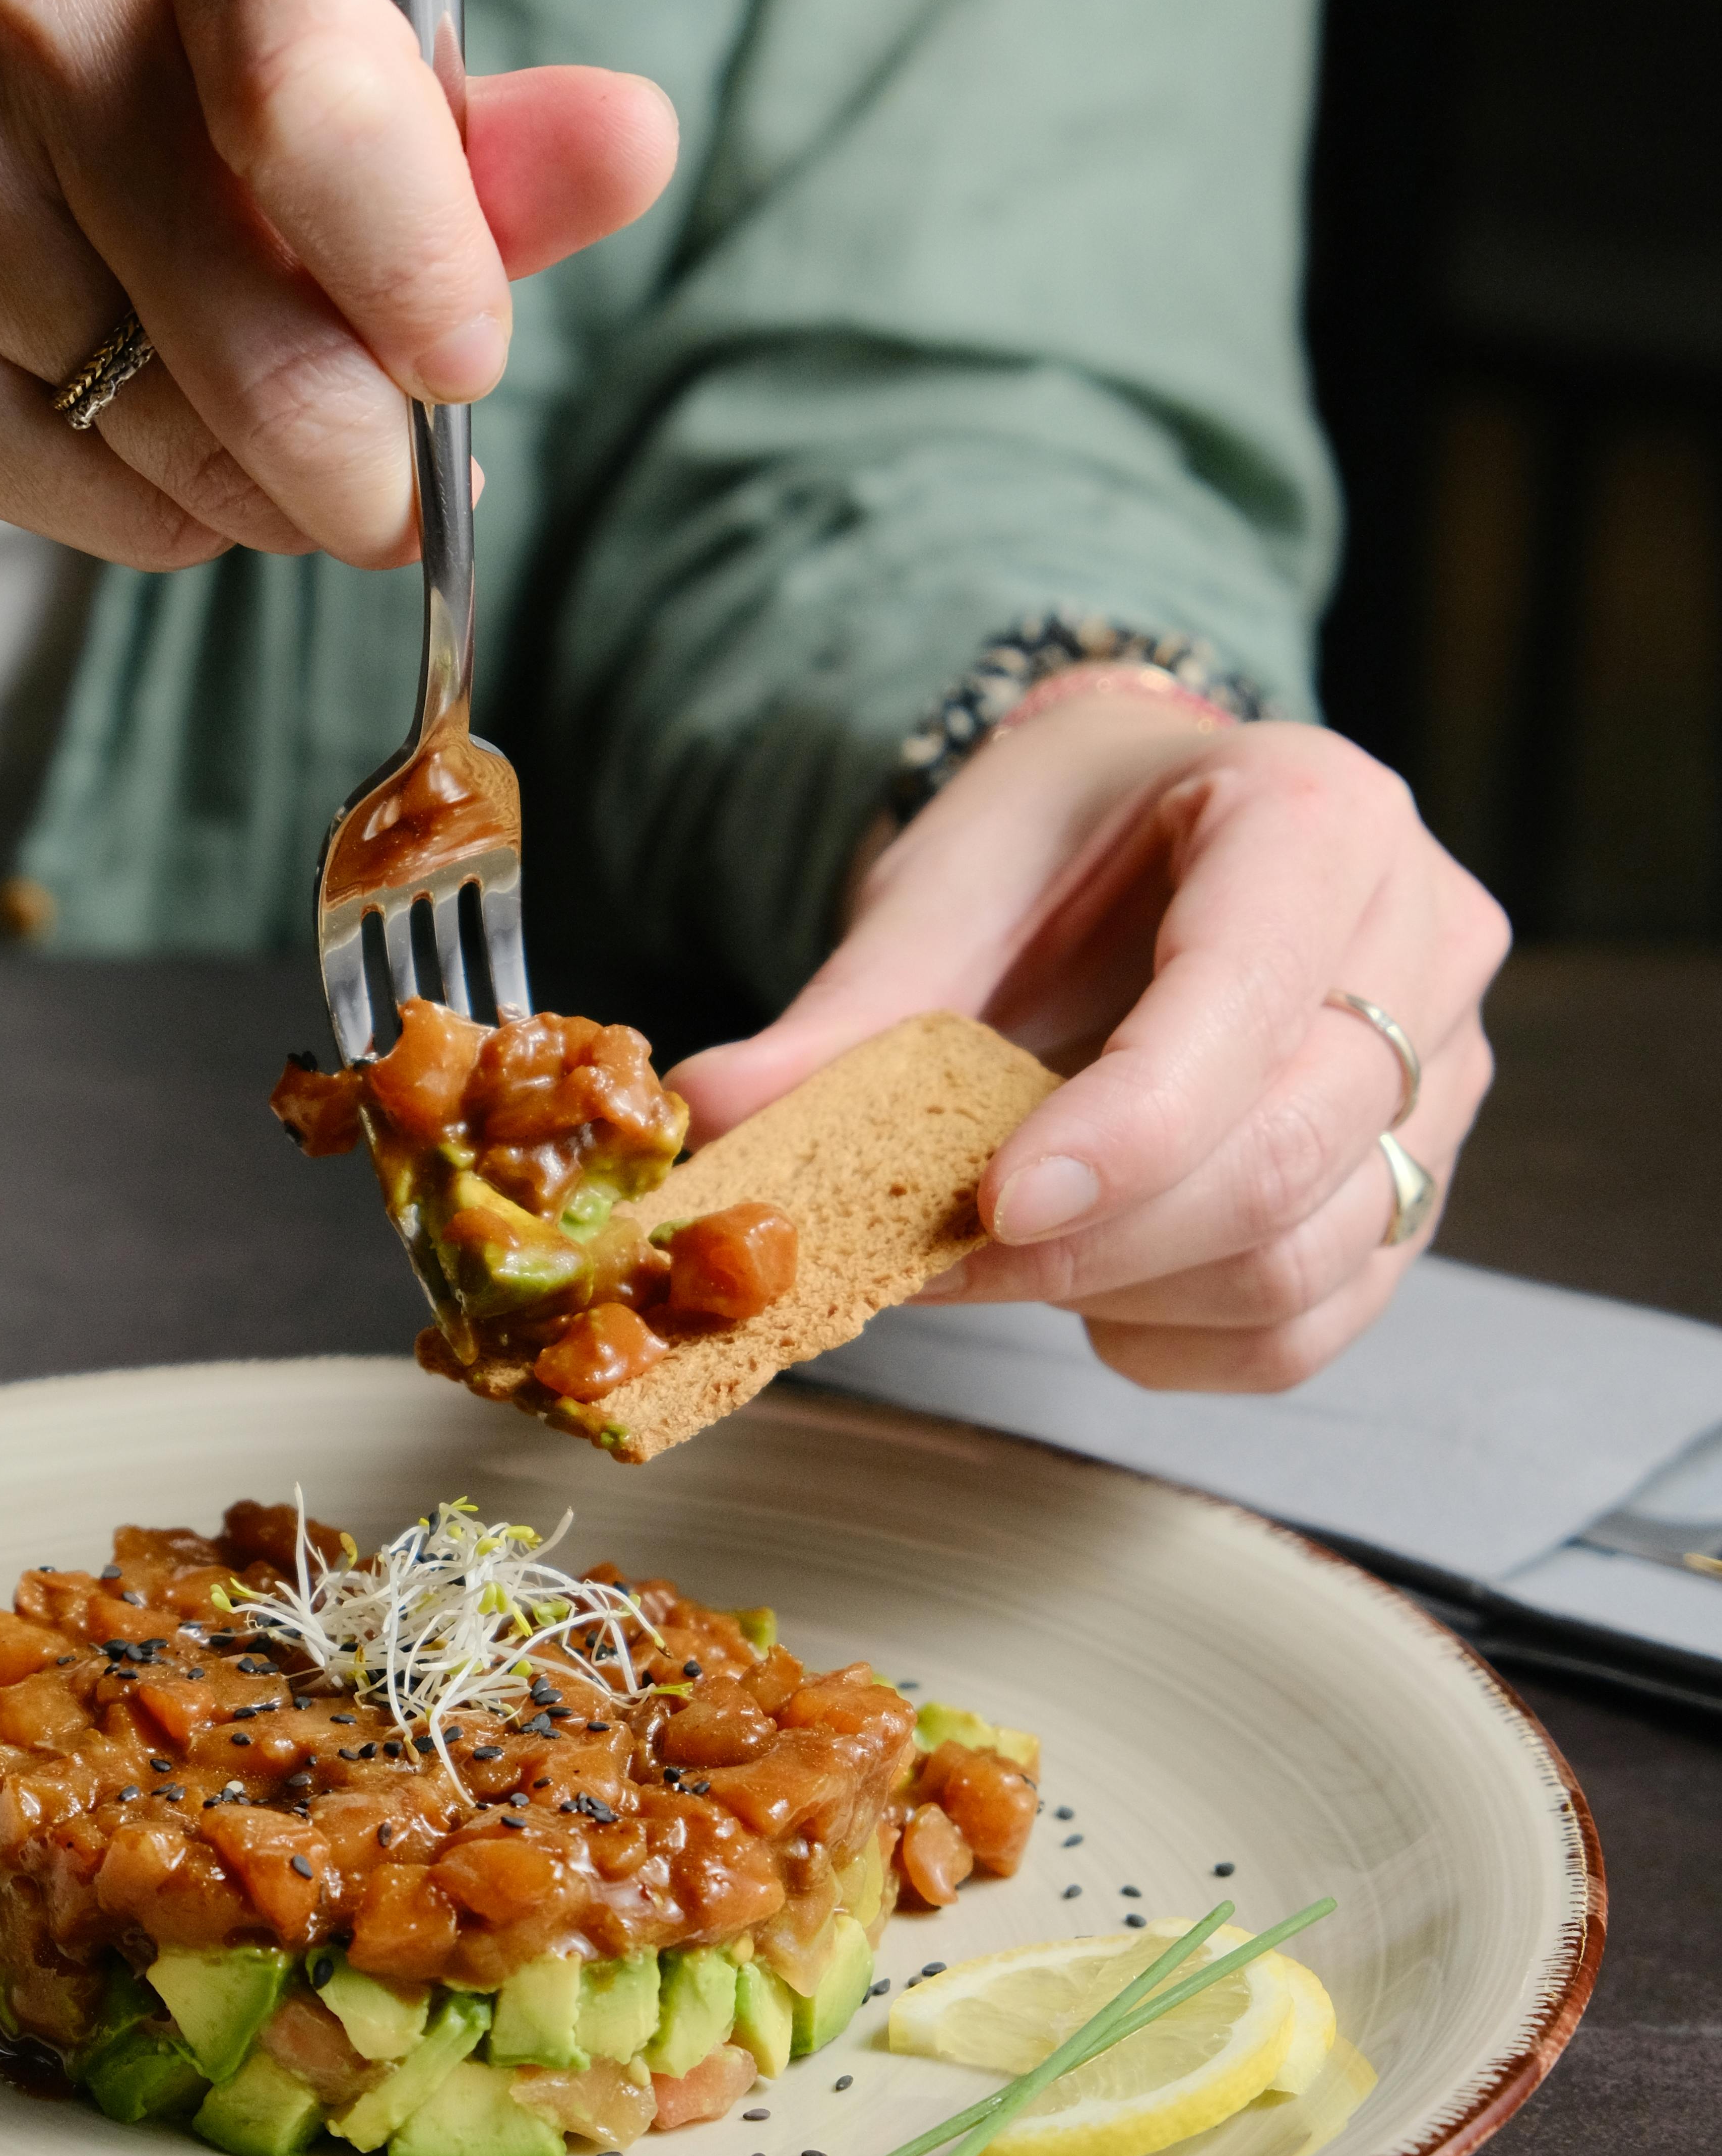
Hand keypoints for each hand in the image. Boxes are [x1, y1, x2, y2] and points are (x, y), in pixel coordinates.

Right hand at [0, 0, 675, 699]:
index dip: (417, 268)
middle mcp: (53, 19)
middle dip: (362, 468)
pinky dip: (153, 517)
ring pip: (186, 448)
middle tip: (387, 497)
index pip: (324, 99)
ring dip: (257, 497)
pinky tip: (116, 437)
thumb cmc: (188, 183)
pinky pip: (96, 503)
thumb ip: (493, 176)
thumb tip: (636, 142)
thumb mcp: (361, 158)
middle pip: (267, 346)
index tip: (464, 367)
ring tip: (227, 428)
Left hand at [669, 688, 1508, 1392]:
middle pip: (1283, 1157)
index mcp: (1317, 815)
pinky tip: (1090, 1286)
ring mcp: (1444, 1073)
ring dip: (1122, 1295)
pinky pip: (1309, 1325)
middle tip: (926, 1257)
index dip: (1127, 1125)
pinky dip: (1176, 1340)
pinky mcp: (1415, 1183)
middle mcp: (1421, 942)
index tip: (994, 1205)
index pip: (1247, 998)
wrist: (1148, 838)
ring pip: (1303, 1261)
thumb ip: (843, 1014)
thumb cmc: (1061, 847)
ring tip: (1003, 1246)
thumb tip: (711, 1118)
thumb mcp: (946, 887)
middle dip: (1091, 1240)